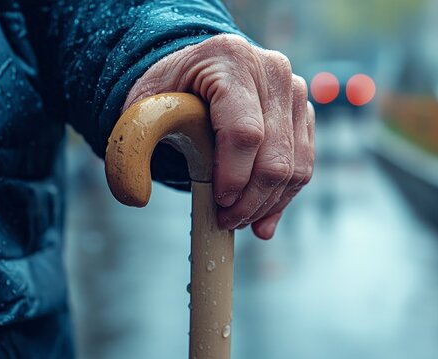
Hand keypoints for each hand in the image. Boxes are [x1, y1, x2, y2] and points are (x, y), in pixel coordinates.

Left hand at [123, 34, 314, 239]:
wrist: (196, 76)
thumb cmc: (168, 94)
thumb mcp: (140, 111)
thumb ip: (133, 146)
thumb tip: (136, 196)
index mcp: (230, 59)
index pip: (245, 132)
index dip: (233, 177)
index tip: (217, 204)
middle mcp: (272, 70)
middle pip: (275, 156)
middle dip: (250, 201)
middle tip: (224, 221)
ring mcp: (294, 92)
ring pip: (294, 168)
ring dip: (266, 205)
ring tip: (237, 220)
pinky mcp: (304, 114)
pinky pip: (303, 167)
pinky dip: (282, 199)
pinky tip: (260, 218)